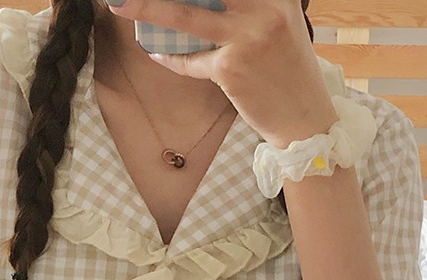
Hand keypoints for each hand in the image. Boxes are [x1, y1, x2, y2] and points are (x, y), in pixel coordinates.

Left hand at [105, 0, 337, 146]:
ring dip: (149, 8)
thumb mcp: (279, 26)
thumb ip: (249, 8)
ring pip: (185, 16)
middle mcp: (263, 8)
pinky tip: (157, 54)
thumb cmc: (289, 74)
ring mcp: (246, 37)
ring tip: (121, 5)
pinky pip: (190, 61)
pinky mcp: (231, 68)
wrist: (305, 120)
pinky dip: (172, 59)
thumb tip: (202, 3)